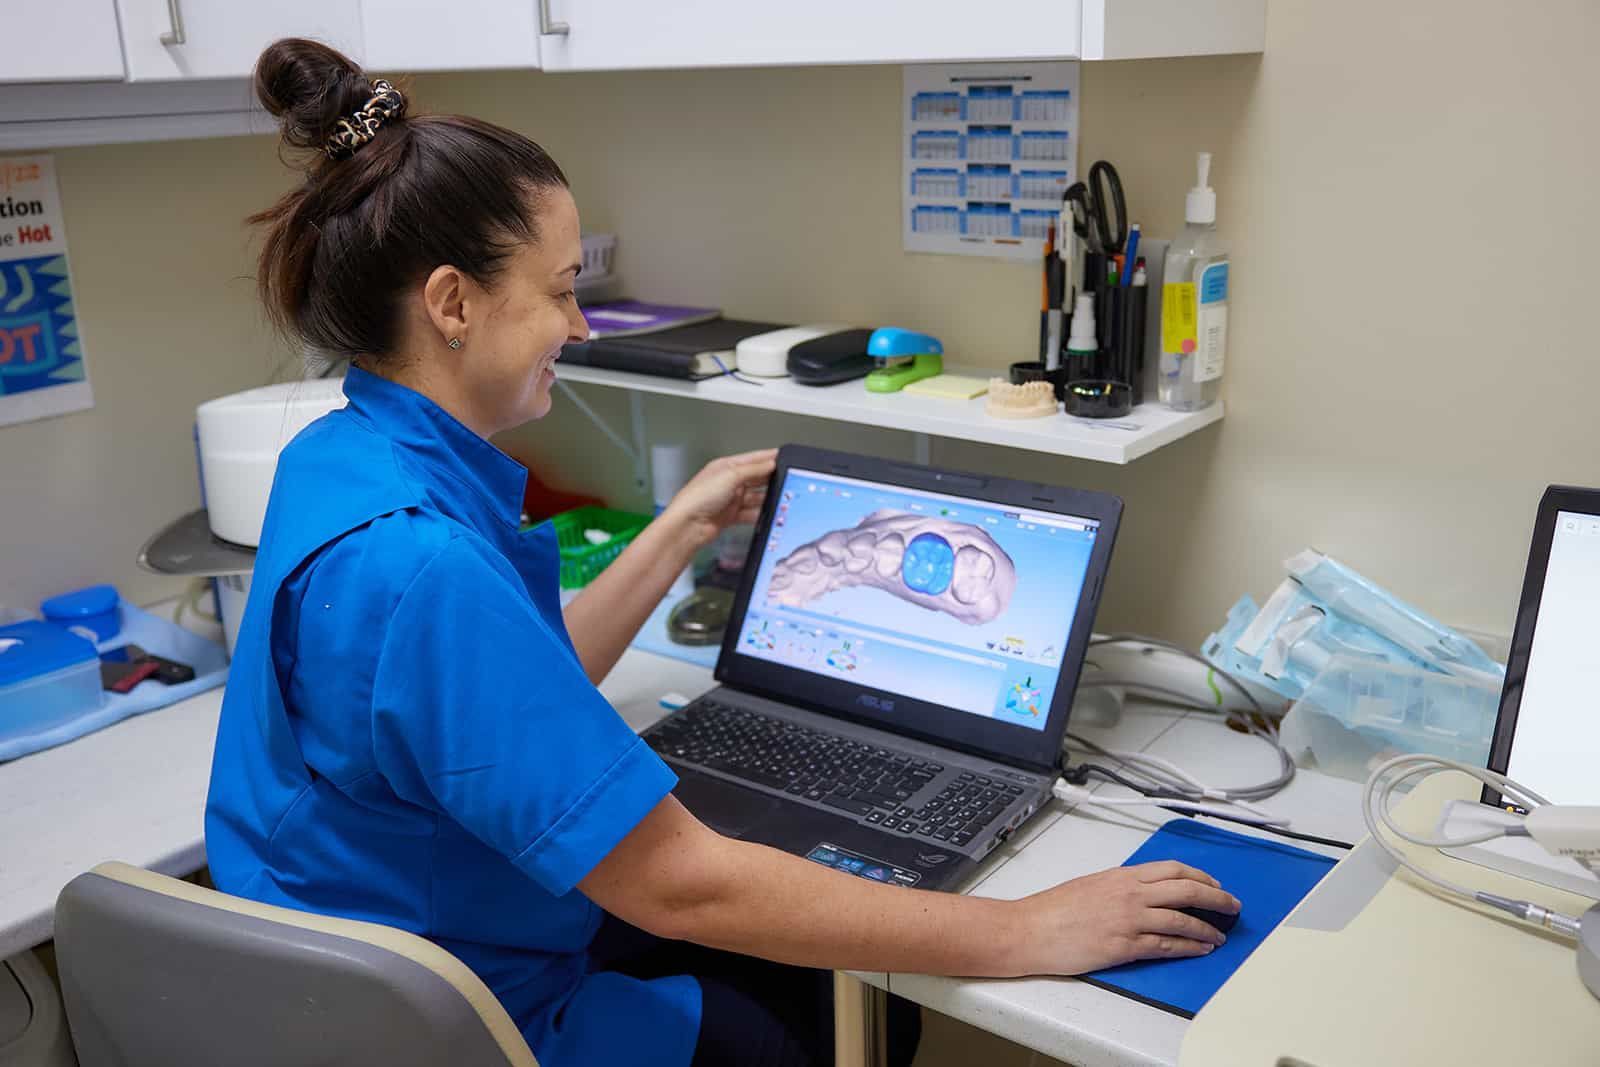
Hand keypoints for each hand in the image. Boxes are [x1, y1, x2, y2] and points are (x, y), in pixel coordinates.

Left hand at [663, 449, 778, 549]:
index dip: (768, 458)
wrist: (687, 526)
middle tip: (788, 479)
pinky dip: (759, 514)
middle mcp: (728, 482)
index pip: (752, 459)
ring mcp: (730, 499)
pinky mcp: (731, 516)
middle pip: (756, 478)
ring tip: (781, 499)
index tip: (784, 457)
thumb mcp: (730, 476)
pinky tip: (768, 514)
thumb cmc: (698, 498)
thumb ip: (753, 469)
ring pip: (755, 497)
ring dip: (766, 499)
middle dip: (771, 479)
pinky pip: (751, 513)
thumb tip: (770, 463)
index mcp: (725, 466)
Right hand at [1011, 861, 1238, 975]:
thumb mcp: (1092, 885)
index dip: (1200, 877)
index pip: (1173, 870)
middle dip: (1216, 898)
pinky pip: (1167, 945)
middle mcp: (1130, 894)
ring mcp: (1129, 919)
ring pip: (1182, 919)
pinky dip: (1190, 946)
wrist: (1032, 929)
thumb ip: (1121, 887)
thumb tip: (1142, 894)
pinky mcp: (1125, 946)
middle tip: (1232, 905)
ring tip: (1221, 934)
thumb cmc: (1054, 909)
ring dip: (1208, 927)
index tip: (1213, 884)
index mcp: (1122, 876)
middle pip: (1186, 890)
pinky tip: (1201, 949)